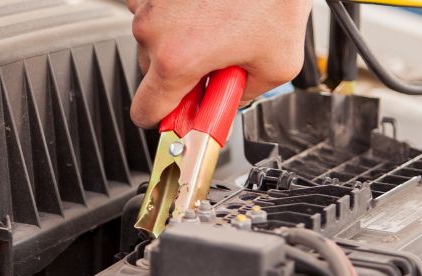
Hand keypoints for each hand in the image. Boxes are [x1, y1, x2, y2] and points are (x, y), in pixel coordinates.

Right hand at [127, 0, 311, 127]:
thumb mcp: (276, 65)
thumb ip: (243, 97)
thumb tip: (227, 103)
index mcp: (177, 59)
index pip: (145, 112)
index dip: (166, 119)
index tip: (181, 117)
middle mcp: (153, 30)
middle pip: (153, 76)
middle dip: (183, 76)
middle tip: (218, 62)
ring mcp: (148, 3)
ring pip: (154, 42)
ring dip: (180, 42)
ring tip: (218, 27)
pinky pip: (156, 12)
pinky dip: (177, 16)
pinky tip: (205, 10)